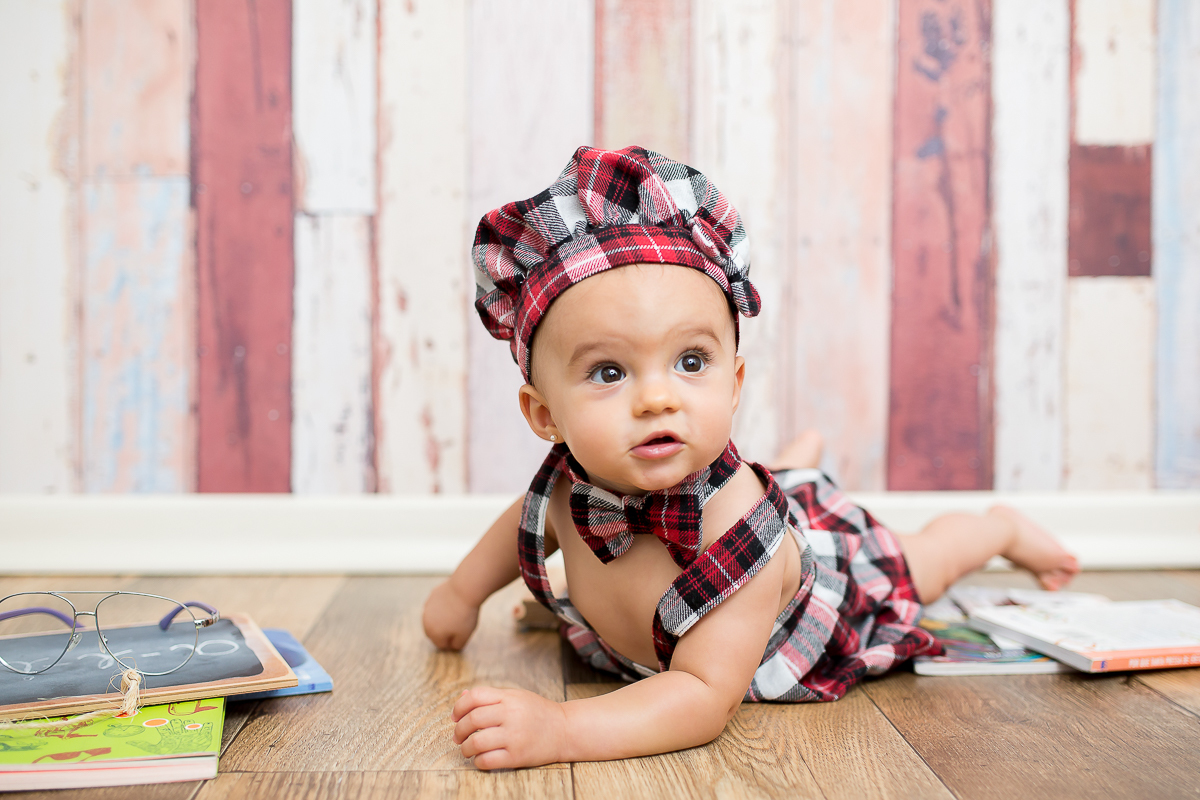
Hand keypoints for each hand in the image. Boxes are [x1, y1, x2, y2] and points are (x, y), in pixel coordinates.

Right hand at [423, 580, 479, 649]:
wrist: (464, 589)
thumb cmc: (465, 614)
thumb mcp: (465, 635)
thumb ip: (457, 645)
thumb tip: (453, 647)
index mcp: (433, 633)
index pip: (441, 645)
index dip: (453, 643)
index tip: (462, 635)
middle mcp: (426, 621)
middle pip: (435, 632)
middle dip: (445, 632)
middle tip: (460, 626)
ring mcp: (427, 607)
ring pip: (434, 618)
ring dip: (443, 619)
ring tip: (457, 614)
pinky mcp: (432, 595)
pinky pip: (437, 605)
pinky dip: (443, 607)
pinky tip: (454, 603)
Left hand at [452, 686, 567, 769]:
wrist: (565, 730)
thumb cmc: (538, 713)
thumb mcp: (516, 697)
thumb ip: (490, 697)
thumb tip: (462, 697)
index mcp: (510, 698)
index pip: (475, 696)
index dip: (459, 706)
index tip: (455, 716)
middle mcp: (511, 715)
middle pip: (473, 719)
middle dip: (459, 730)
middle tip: (458, 736)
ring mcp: (514, 736)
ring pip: (477, 742)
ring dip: (465, 748)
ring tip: (467, 749)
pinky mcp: (517, 756)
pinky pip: (487, 760)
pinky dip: (478, 761)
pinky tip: (480, 758)